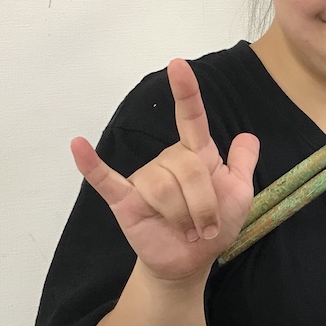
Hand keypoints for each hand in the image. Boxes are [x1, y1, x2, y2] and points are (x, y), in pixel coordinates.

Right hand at [71, 59, 259, 283]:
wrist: (191, 260)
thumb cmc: (215, 225)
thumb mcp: (240, 194)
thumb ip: (243, 164)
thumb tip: (247, 136)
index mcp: (195, 153)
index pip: (190, 117)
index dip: (185, 91)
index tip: (178, 65)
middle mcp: (168, 159)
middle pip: (187, 168)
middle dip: (204, 203)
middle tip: (206, 227)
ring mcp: (144, 178)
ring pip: (163, 187)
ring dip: (182, 216)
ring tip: (186, 231)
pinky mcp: (125, 200)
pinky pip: (106, 178)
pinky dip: (91, 164)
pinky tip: (77, 145)